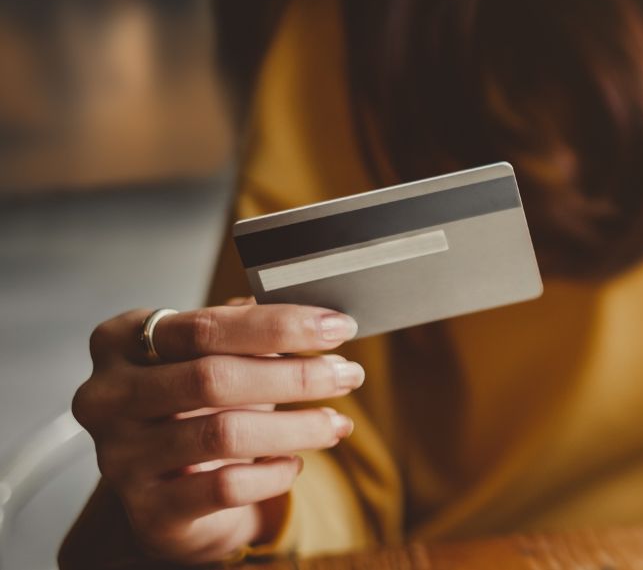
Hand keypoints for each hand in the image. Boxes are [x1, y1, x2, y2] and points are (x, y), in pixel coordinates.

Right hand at [72, 299, 364, 562]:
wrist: (169, 487)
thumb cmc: (198, 406)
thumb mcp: (216, 358)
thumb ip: (253, 332)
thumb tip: (320, 319)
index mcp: (122, 342)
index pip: (206, 326)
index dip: (279, 325)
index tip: (338, 327)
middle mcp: (108, 397)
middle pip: (212, 377)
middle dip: (296, 375)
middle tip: (349, 375)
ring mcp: (121, 456)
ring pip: (223, 434)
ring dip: (297, 426)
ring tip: (336, 422)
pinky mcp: (149, 509)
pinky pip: (226, 487)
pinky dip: (273, 473)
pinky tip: (294, 463)